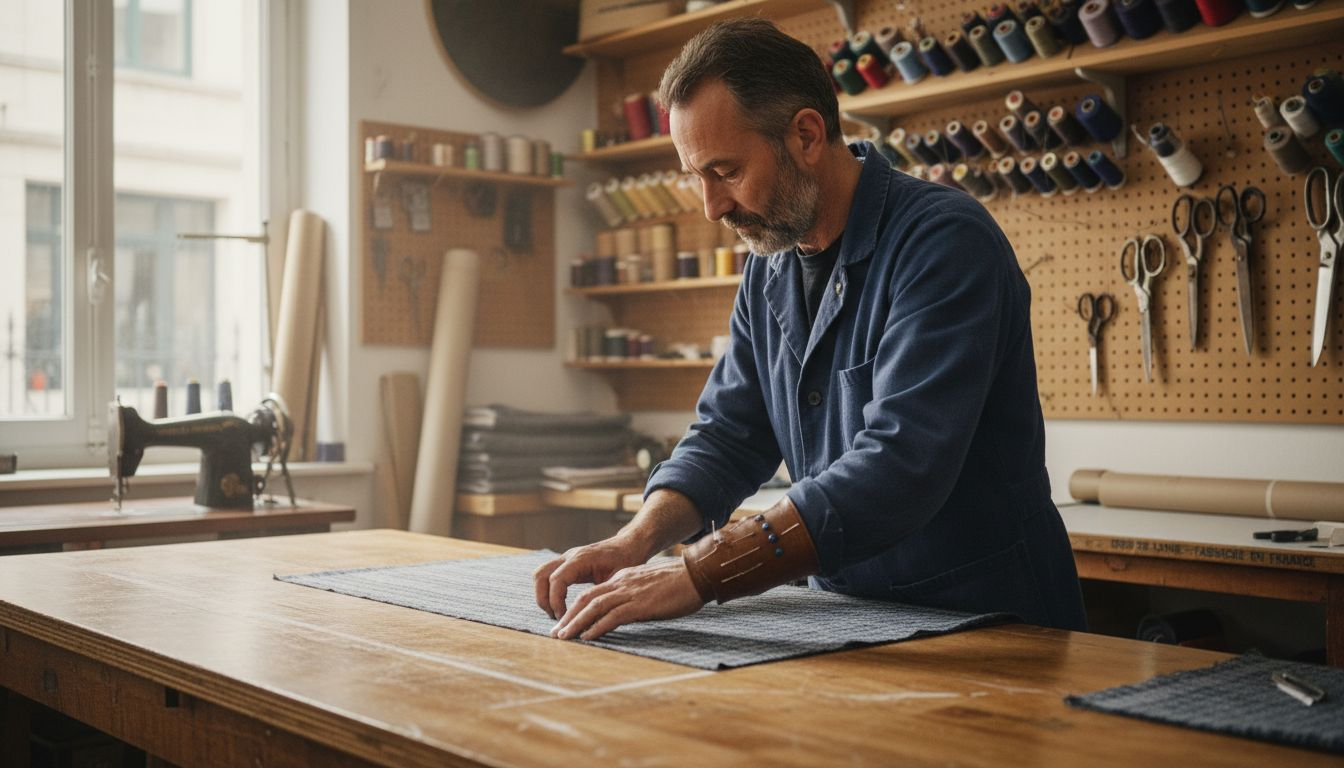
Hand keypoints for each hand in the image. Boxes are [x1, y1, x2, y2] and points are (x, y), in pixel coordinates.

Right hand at [532, 536, 647, 619]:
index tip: (564, 618)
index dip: (556, 601)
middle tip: (555, 618)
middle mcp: (569, 556)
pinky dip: (548, 591)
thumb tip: (591, 618)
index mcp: (581, 559)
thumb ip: (603, 595)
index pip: (557, 579)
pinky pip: (548, 576)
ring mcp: (566, 558)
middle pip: (540, 575)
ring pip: (540, 574)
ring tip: (556, 614)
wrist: (628, 546)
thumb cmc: (626, 561)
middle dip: (543, 599)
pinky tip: (560, 606)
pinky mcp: (567, 563)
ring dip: (543, 595)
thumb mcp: (617, 579)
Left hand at [550, 558, 706, 640]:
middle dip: (569, 617)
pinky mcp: (640, 604)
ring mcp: (630, 593)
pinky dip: (597, 627)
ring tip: (564, 638)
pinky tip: (587, 637)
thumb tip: (626, 611)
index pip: (593, 593)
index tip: (567, 623)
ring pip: (594, 607)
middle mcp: (622, 583)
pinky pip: (612, 616)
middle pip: (586, 599)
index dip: (577, 609)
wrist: (697, 574)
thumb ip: (635, 596)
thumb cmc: (679, 583)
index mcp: (623, 578)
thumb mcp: (650, 587)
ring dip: (576, 623)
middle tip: (557, 634)